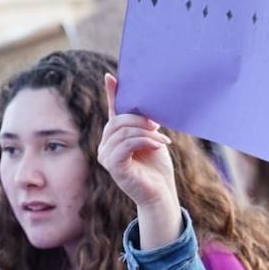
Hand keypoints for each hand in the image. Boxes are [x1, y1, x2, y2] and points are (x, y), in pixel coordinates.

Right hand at [99, 74, 175, 204]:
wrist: (160, 193)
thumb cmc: (157, 167)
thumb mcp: (152, 138)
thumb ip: (144, 123)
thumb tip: (146, 101)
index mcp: (114, 136)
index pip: (112, 111)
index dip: (111, 93)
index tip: (111, 76)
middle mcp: (105, 145)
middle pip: (117, 121)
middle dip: (139, 119)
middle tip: (158, 125)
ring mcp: (106, 156)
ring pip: (123, 132)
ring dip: (146, 132)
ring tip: (163, 140)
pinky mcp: (113, 166)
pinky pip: (125, 145)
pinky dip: (143, 141)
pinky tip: (158, 145)